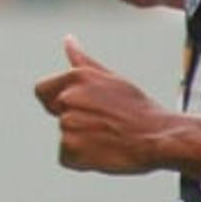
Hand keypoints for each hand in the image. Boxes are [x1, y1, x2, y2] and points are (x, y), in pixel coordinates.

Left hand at [34, 37, 170, 174]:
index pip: (41, 90)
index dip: (57, 102)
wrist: (159, 137)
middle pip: (57, 115)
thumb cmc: (138, 108)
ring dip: (82, 141)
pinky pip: (68, 157)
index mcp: (76, 77)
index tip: (77, 108)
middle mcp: (68, 98)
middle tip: (103, 124)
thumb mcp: (111, 79)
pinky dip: (82, 160)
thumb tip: (68, 40)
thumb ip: (82, 61)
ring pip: (65, 136)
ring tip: (108, 137)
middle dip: (76, 121)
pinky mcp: (71, 149)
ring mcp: (68, 124)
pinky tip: (104, 152)